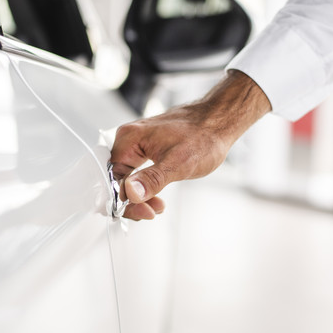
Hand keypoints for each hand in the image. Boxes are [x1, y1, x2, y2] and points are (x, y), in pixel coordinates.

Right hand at [111, 70, 270, 219]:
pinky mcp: (147, 148)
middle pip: (117, 179)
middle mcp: (129, 140)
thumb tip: (131, 192)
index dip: (124, 200)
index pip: (113, 178)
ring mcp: (138, 144)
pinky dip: (145, 187)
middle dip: (132, 200)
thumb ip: (152, 179)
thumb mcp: (179, 163)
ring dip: (140, 196)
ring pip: (127, 178)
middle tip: (151, 212)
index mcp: (129, 139)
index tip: (142, 211)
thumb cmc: (204, 136)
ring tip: (158, 206)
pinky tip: (157, 197)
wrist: (220, 120)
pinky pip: (137, 172)